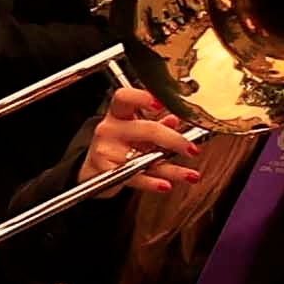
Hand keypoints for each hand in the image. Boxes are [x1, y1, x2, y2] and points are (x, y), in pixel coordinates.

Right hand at [83, 79, 213, 196]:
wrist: (93, 172)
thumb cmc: (117, 147)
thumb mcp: (136, 131)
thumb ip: (157, 124)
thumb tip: (175, 119)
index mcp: (118, 113)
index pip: (125, 98)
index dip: (142, 98)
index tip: (162, 103)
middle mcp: (109, 129)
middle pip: (146, 130)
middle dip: (174, 140)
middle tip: (191, 149)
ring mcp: (106, 150)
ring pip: (145, 158)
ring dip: (173, 170)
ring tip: (190, 175)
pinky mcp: (107, 172)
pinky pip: (135, 177)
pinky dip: (152, 183)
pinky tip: (165, 185)